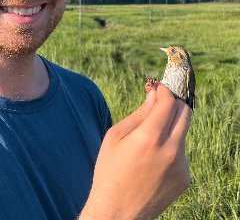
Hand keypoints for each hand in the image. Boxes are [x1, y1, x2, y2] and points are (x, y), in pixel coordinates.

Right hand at [80, 83, 191, 219]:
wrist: (117, 210)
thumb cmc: (110, 169)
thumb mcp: (115, 136)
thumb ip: (138, 113)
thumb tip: (153, 94)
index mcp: (149, 137)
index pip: (168, 102)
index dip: (164, 90)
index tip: (157, 87)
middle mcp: (171, 150)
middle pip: (185, 113)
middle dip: (173, 102)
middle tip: (159, 103)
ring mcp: (181, 165)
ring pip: (183, 132)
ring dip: (171, 125)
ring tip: (150, 137)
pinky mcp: (184, 178)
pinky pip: (182, 151)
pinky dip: (171, 146)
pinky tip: (152, 158)